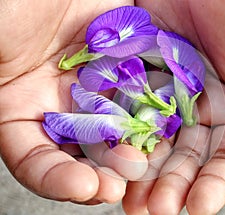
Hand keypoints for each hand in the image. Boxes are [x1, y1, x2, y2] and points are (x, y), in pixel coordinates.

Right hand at [0, 0, 149, 204]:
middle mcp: (60, 104)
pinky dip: (149, 107)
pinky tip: (159, 121)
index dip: (55, 178)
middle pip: (82, 151)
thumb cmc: (15, 5)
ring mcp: (93, 87)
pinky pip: (138, 91)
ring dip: (130, 146)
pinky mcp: (121, 67)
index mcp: (21, 108)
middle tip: (119, 181)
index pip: (35, 158)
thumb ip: (0, 82)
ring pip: (115, 127)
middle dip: (101, 169)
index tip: (82, 186)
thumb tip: (4, 102)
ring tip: (145, 161)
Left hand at [123, 0, 224, 213]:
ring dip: (143, 172)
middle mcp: (202, 111)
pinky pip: (130, 110)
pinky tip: (113, 157)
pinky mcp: (143, 77)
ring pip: (155, 142)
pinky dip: (122, 135)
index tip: (196, 208)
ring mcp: (169, 96)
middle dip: (171, 186)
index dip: (213, 187)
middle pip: (186, 159)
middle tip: (154, 210)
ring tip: (130, 199)